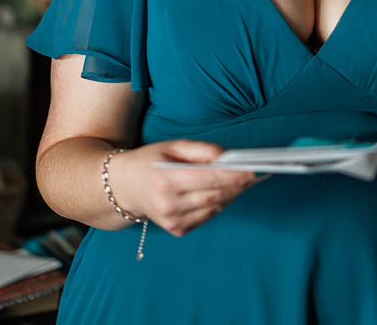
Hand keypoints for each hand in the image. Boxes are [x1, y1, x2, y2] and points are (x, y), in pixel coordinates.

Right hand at [110, 140, 262, 236]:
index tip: (253, 169)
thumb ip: (202, 150)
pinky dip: (216, 203)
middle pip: (216, 195)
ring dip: (230, 194)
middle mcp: (170, 204)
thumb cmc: (151, 161)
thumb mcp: (173, 146)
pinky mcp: (177, 230)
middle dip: (238, 185)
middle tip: (253, 173)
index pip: (209, 179)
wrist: (123, 187)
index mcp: (167, 180)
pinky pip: (207, 216)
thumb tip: (228, 157)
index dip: (234, 176)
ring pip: (215, 207)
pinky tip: (214, 192)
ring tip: (238, 181)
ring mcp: (173, 221)